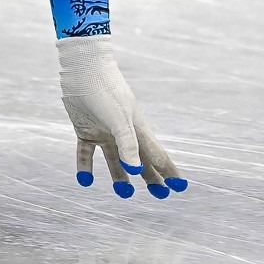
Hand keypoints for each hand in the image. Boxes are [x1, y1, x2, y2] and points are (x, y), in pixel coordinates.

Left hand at [56, 35, 186, 198]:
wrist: (83, 67)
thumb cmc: (105, 89)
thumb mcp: (119, 117)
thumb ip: (128, 143)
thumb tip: (137, 172)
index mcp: (137, 128)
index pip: (157, 155)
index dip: (169, 171)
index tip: (181, 187)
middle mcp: (123, 132)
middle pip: (141, 160)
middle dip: (152, 178)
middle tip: (161, 196)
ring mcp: (104, 131)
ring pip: (116, 159)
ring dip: (120, 176)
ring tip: (124, 194)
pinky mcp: (86, 129)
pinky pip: (86, 152)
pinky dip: (85, 166)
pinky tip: (84, 180)